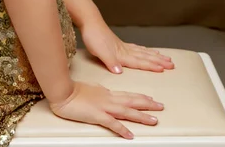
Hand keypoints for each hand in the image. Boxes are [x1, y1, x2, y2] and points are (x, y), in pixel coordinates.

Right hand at [49, 80, 163, 139]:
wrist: (63, 92)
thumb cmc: (73, 91)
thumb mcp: (90, 88)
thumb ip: (100, 91)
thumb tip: (106, 91)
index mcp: (106, 92)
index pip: (127, 95)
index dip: (140, 97)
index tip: (151, 99)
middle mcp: (108, 98)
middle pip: (131, 101)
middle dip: (147, 104)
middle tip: (161, 107)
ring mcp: (104, 107)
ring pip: (127, 111)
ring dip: (141, 116)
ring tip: (154, 120)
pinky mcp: (97, 116)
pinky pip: (112, 124)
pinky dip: (122, 129)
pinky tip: (130, 135)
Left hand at [80, 15, 174, 73]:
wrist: (89, 22)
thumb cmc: (94, 37)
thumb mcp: (100, 52)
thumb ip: (110, 62)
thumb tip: (120, 72)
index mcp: (122, 54)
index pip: (140, 62)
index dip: (152, 66)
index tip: (164, 69)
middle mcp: (125, 50)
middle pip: (145, 56)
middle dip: (158, 61)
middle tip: (172, 64)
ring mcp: (122, 45)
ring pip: (142, 51)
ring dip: (153, 55)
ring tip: (164, 56)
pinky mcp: (118, 42)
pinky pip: (135, 48)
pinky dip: (142, 50)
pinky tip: (145, 50)